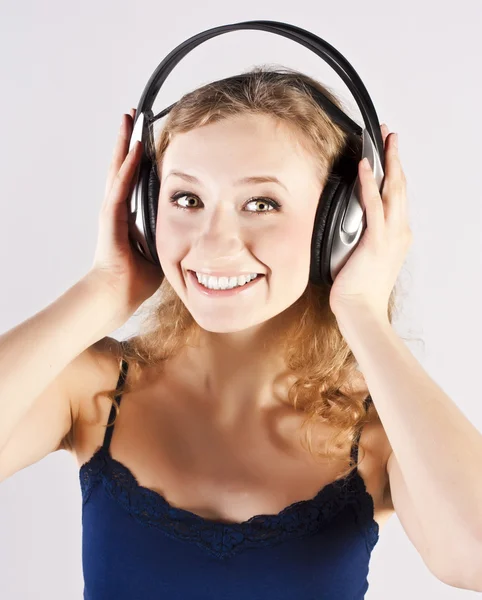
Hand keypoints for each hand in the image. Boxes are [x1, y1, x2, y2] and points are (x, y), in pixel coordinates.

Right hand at [90, 109, 163, 324]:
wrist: (117, 295)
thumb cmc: (135, 279)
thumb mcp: (158, 250)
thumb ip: (167, 235)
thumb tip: (187, 230)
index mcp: (127, 214)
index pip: (133, 178)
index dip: (139, 156)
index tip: (144, 136)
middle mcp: (117, 207)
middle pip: (123, 165)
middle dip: (128, 139)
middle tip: (132, 115)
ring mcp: (112, 210)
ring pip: (119, 168)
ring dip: (125, 142)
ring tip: (128, 118)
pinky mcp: (111, 217)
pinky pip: (120, 186)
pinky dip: (127, 166)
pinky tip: (134, 148)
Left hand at [329, 124, 411, 320]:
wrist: (362, 311)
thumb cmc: (361, 290)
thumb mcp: (366, 258)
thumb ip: (364, 238)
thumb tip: (351, 225)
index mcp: (397, 235)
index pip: (397, 196)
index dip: (394, 172)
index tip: (389, 153)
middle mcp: (399, 232)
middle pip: (399, 186)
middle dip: (394, 157)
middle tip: (389, 135)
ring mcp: (391, 235)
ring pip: (392, 190)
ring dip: (387, 162)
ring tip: (382, 140)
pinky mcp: (377, 240)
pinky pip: (374, 205)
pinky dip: (369, 184)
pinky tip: (365, 167)